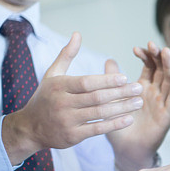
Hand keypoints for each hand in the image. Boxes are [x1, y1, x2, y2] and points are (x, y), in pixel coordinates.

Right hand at [2, 33, 144, 164]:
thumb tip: (78, 34)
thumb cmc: (46, 97)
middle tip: (139, 88)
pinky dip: (114, 124)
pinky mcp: (73, 136)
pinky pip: (97, 129)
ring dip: (122, 108)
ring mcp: (68, 120)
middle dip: (120, 93)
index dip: (106, 80)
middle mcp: (62, 103)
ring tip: (139, 102)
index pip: (86, 82)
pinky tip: (129, 118)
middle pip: (97, 97)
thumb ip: (66, 55)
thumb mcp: (52, 75)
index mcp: (59, 86)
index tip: (125, 77)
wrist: (30, 127)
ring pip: (100, 113)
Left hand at [107, 42, 169, 170]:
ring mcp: (163, 102)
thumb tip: (109, 60)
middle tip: (153, 44)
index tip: (137, 48)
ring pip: (169, 80)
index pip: (148, 67)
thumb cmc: (119, 127)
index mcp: (142, 88)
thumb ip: (112, 81)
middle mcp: (155, 93)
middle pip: (161, 70)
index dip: (146, 56)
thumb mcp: (112, 101)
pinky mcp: (168, 113)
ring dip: (169, 65)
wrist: (126, 150)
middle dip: (158, 56)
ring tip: (166, 51)